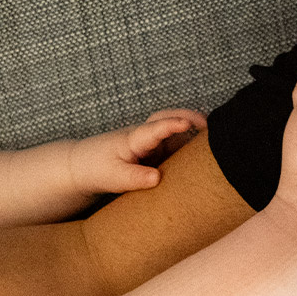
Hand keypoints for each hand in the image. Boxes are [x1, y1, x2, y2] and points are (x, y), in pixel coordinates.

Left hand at [69, 108, 207, 193]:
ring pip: (173, 132)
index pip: (155, 127)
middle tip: (211, 126)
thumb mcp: (113, 177)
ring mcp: (149, 142)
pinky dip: (187, 145)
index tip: (188, 124)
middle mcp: (143, 136)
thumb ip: (135, 177)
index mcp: (133, 139)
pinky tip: (201, 155)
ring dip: (191, 132)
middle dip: (189, 118)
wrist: (81, 167)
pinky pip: (173, 145)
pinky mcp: (152, 152)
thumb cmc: (96, 169)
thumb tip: (158, 178)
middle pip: (167, 118)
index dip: (172, 125)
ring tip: (215, 140)